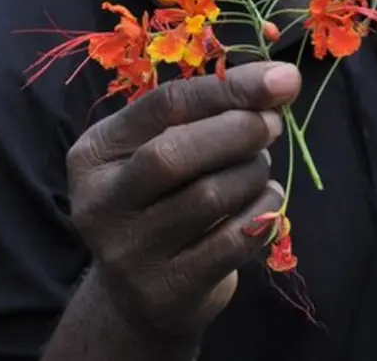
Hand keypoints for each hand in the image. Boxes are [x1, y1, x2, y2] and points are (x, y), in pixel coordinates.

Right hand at [67, 62, 299, 341]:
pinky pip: (231, 242)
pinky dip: (263, 213)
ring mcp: (128, 253)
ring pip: (209, 197)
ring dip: (252, 172)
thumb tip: (279, 80)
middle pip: (176, 153)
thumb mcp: (157, 149)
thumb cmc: (159, 200)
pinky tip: (268, 200)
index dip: (228, 88)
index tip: (281, 79)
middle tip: (273, 123)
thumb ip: (203, 113)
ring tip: (260, 166)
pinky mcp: (166, 292)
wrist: (137, 297)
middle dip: (239, 130)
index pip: (165, 105)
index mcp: (95, 152)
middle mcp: (100, 202)